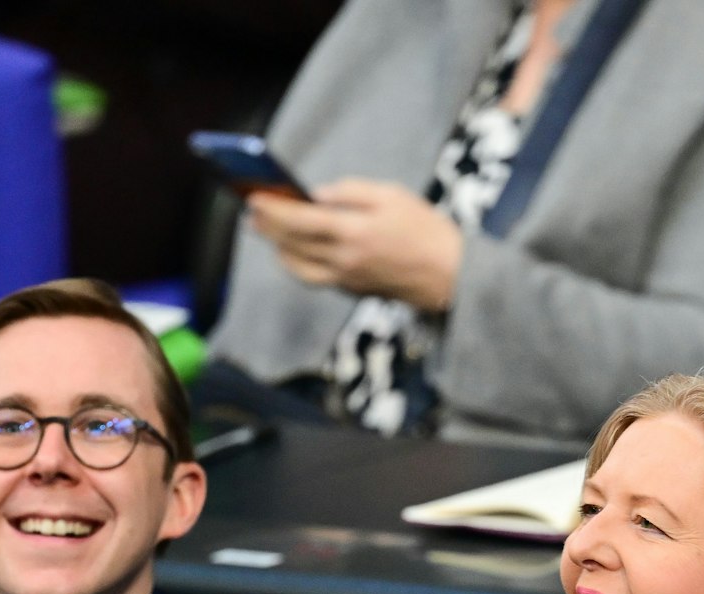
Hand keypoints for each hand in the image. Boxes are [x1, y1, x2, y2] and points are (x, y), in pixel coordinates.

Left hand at [247, 178, 462, 312]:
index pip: (299, 220)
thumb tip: (316, 196)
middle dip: (268, 228)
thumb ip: (349, 193)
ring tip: (269, 232)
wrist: (450, 275)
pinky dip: (298, 263)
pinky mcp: (351, 290)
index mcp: (353, 231)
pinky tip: (295, 251)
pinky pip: (314, 277)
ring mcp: (346, 279)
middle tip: (253, 212)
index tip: (254, 198)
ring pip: (298, 268)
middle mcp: (343, 259)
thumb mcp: (391, 195)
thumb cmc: (425, 229)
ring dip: (279, 249)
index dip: (272, 209)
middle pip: (292, 245)